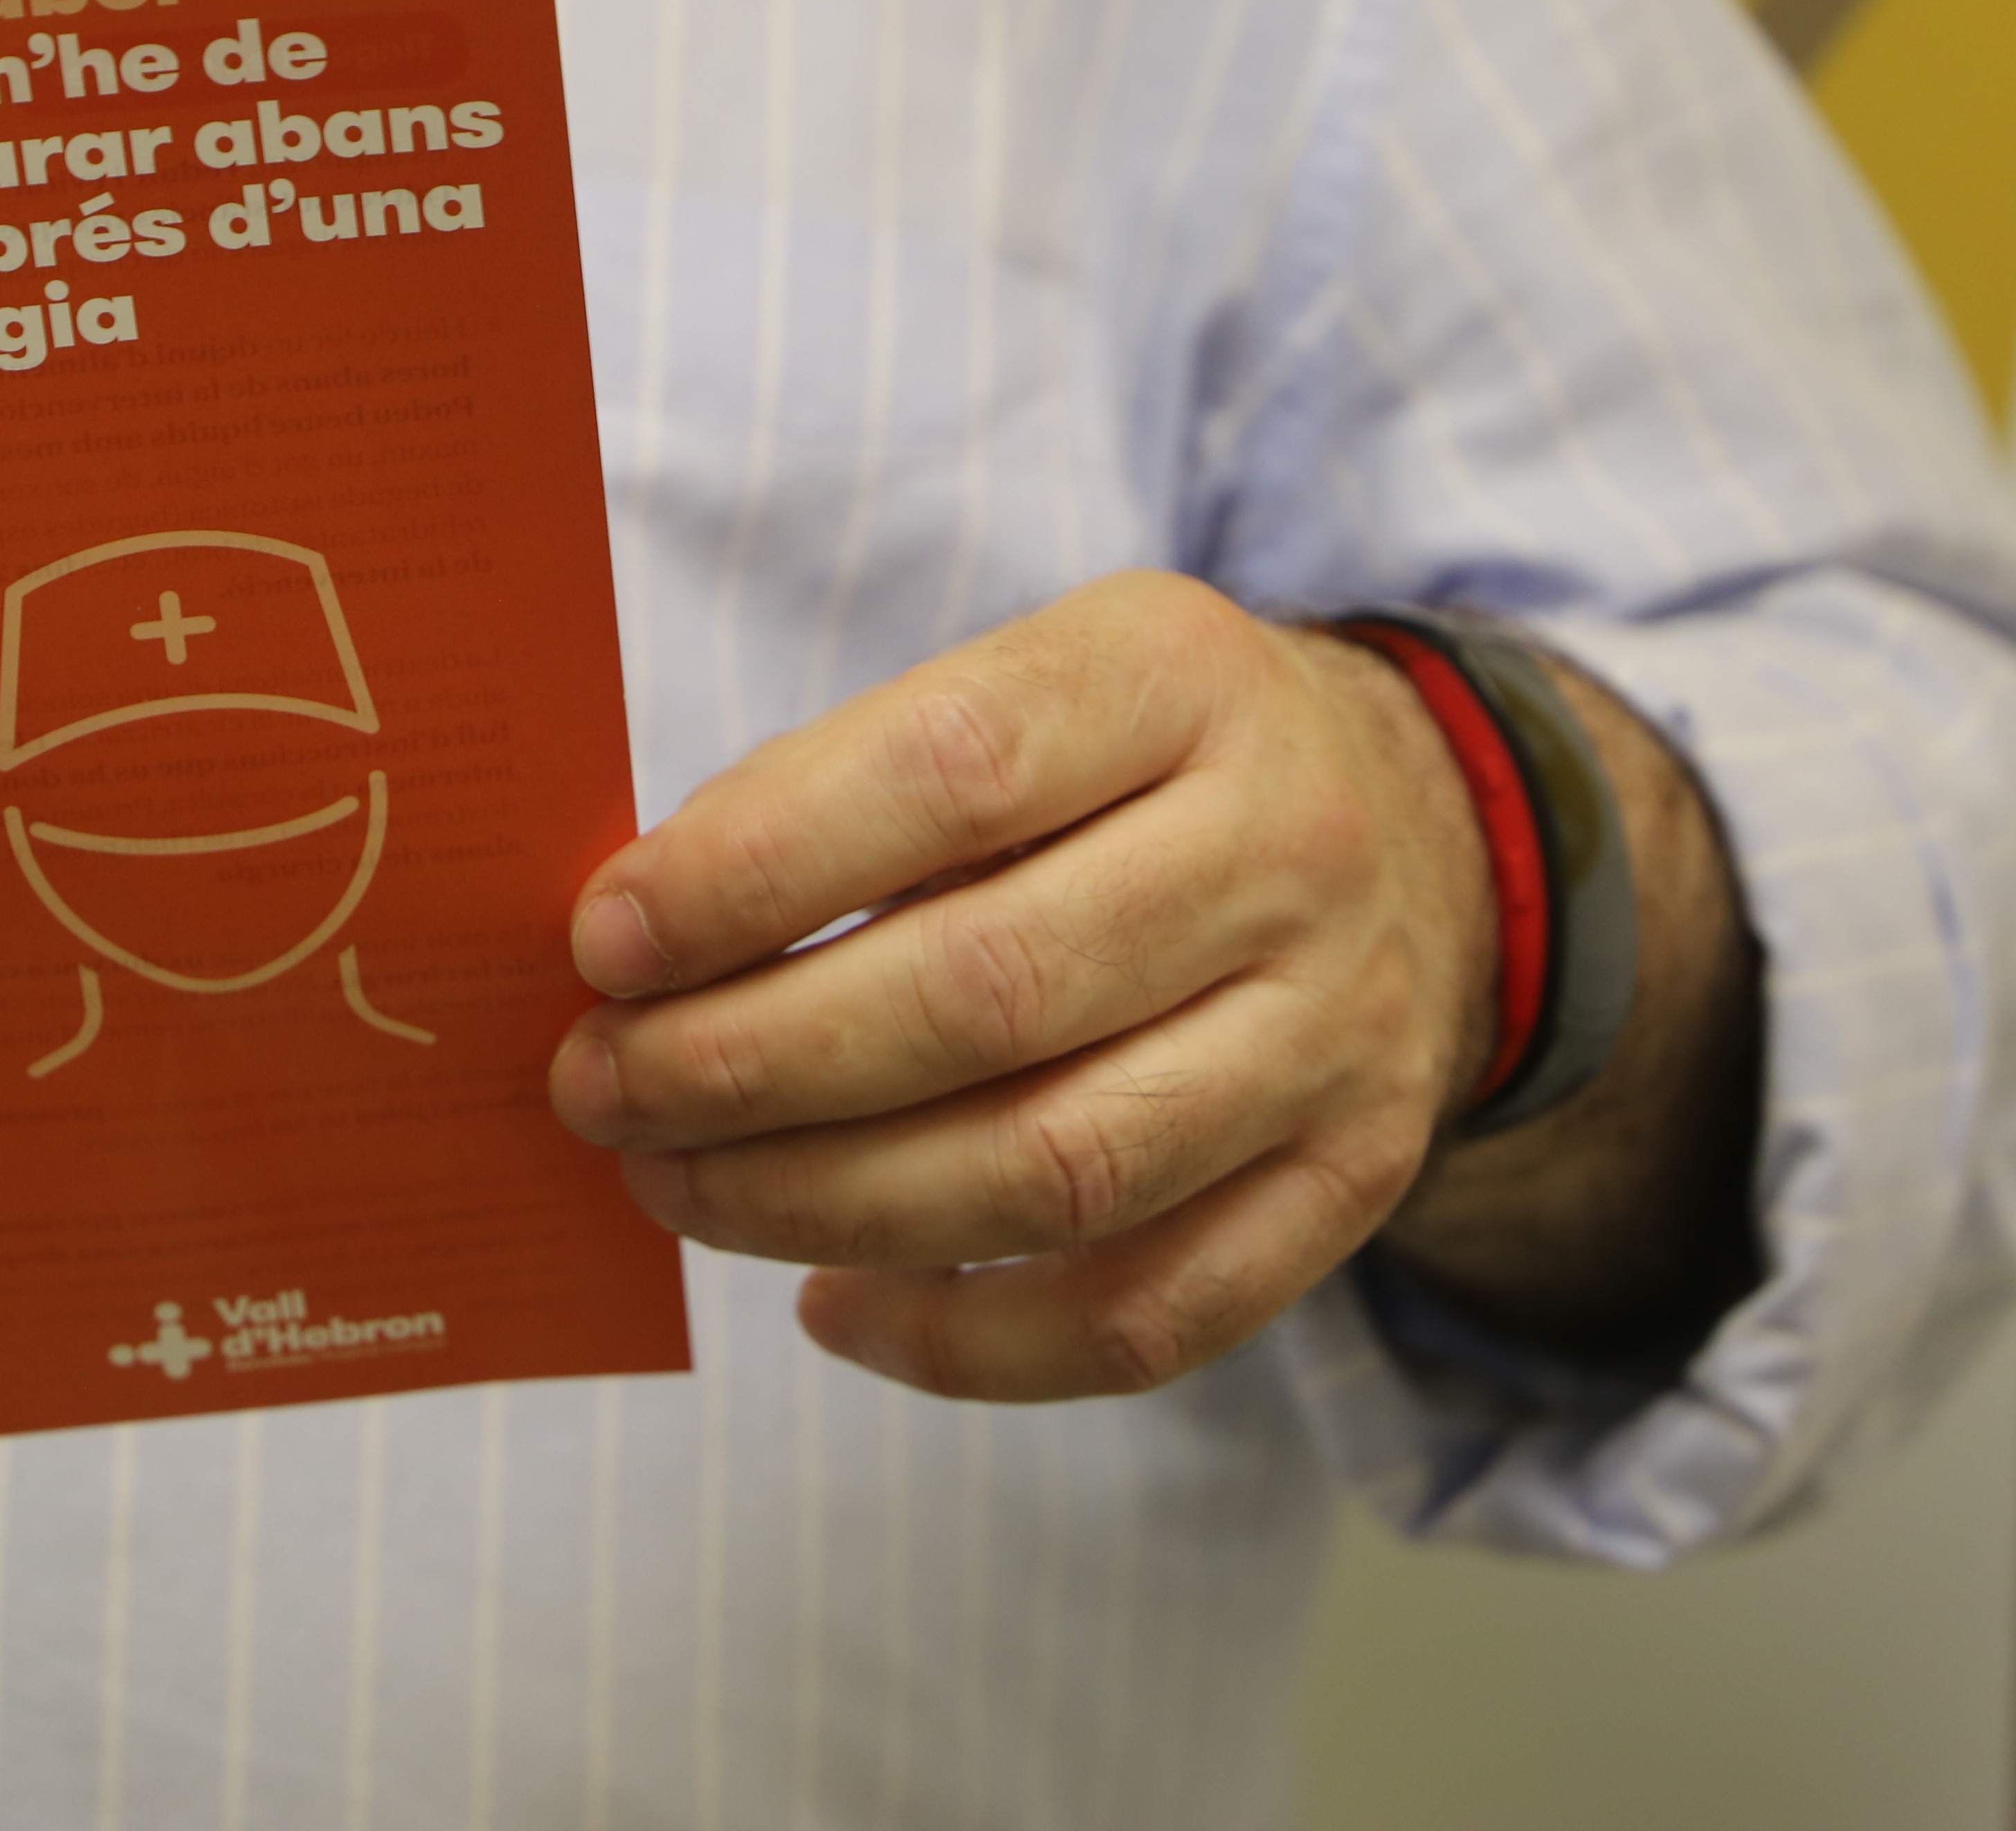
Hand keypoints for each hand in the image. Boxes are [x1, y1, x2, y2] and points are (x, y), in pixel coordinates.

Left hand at [548, 572, 1500, 1401]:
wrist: (1413, 825)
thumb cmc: (1129, 765)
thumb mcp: (1014, 691)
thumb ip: (836, 788)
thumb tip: (637, 939)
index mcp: (1177, 674)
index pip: (949, 778)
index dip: (752, 873)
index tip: (604, 942)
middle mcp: (1285, 848)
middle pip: (988, 996)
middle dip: (749, 1063)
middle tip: (602, 1089)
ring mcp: (1335, 1032)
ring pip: (1055, 1173)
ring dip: (823, 1206)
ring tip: (677, 1188)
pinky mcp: (1350, 1182)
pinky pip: (1143, 1318)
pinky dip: (961, 1341)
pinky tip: (831, 1304)